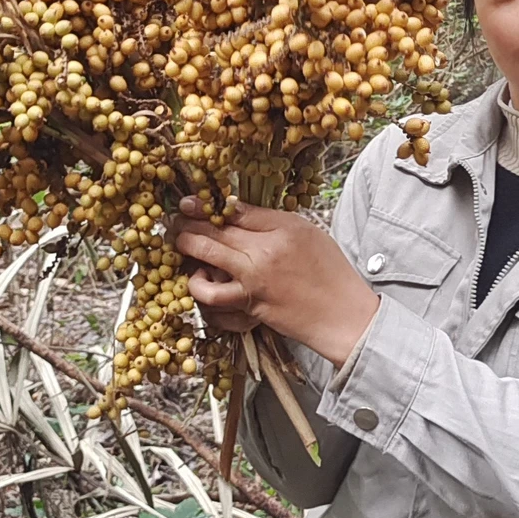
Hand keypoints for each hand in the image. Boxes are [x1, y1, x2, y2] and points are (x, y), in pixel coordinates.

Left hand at [173, 196, 379, 365]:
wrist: (342, 312)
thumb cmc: (328, 267)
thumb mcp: (304, 230)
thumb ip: (267, 218)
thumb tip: (232, 207)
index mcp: (275, 235)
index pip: (230, 215)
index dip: (202, 207)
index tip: (187, 204)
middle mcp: (259, 263)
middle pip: (209, 241)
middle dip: (185, 231)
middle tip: (177, 225)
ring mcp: (251, 291)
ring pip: (204, 278)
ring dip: (190, 266)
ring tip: (190, 258)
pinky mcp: (249, 314)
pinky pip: (216, 307)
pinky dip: (206, 298)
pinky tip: (207, 286)